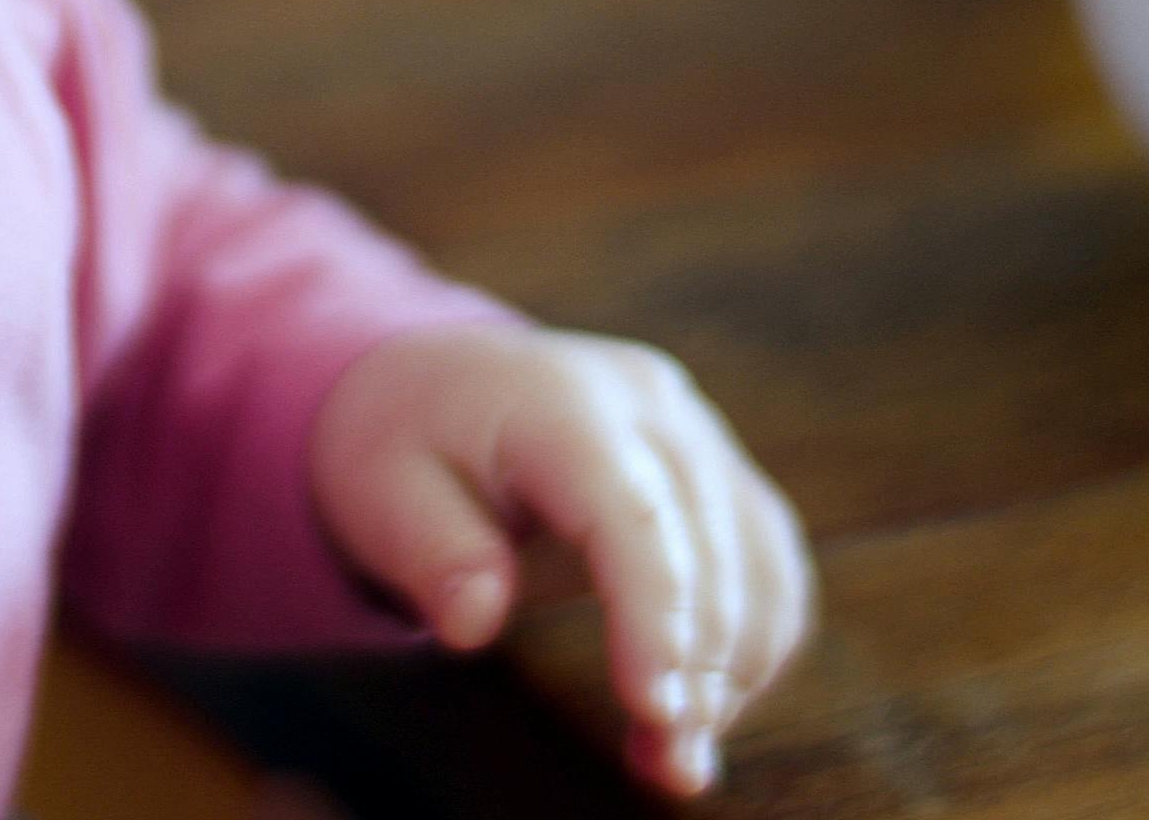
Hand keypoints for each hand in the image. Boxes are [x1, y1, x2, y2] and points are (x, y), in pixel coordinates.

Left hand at [308, 323, 812, 800]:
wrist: (443, 383)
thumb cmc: (407, 444)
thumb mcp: (381, 491)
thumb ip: (432, 556)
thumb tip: (474, 624)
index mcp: (559, 400)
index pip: (629, 510)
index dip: (652, 611)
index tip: (655, 707)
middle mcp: (646, 402)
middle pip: (704, 540)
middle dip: (697, 664)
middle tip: (668, 765)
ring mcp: (693, 429)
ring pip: (756, 553)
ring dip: (736, 665)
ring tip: (678, 755)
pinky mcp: (718, 465)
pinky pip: (766, 555)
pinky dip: (754, 638)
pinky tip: (708, 704)